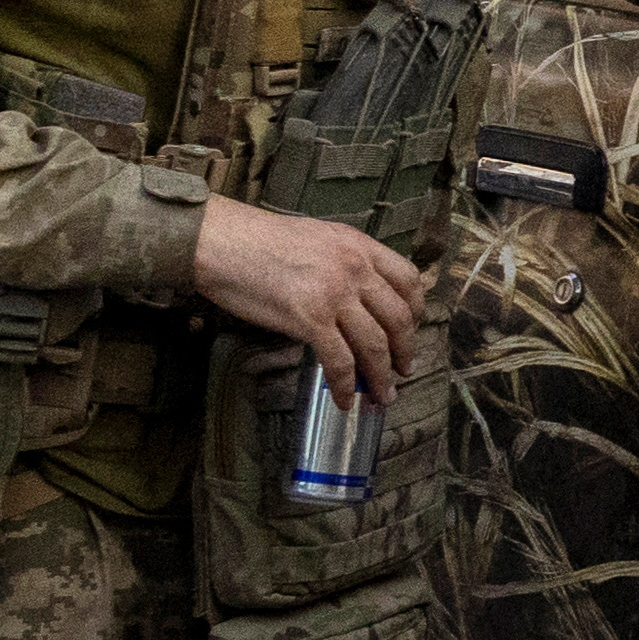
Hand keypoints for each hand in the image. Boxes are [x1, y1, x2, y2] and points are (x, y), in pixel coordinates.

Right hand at [192, 194, 425, 403]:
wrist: (222, 242)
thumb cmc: (258, 241)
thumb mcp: (318, 239)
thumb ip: (343, 262)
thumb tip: (354, 296)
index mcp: (360, 246)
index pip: (408, 280)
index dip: (416, 310)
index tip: (412, 330)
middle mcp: (356, 269)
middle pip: (398, 317)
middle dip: (404, 350)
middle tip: (402, 371)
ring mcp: (335, 295)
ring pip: (375, 344)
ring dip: (382, 376)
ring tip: (382, 395)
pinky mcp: (310, 319)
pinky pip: (340, 361)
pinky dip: (346, 385)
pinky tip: (345, 400)